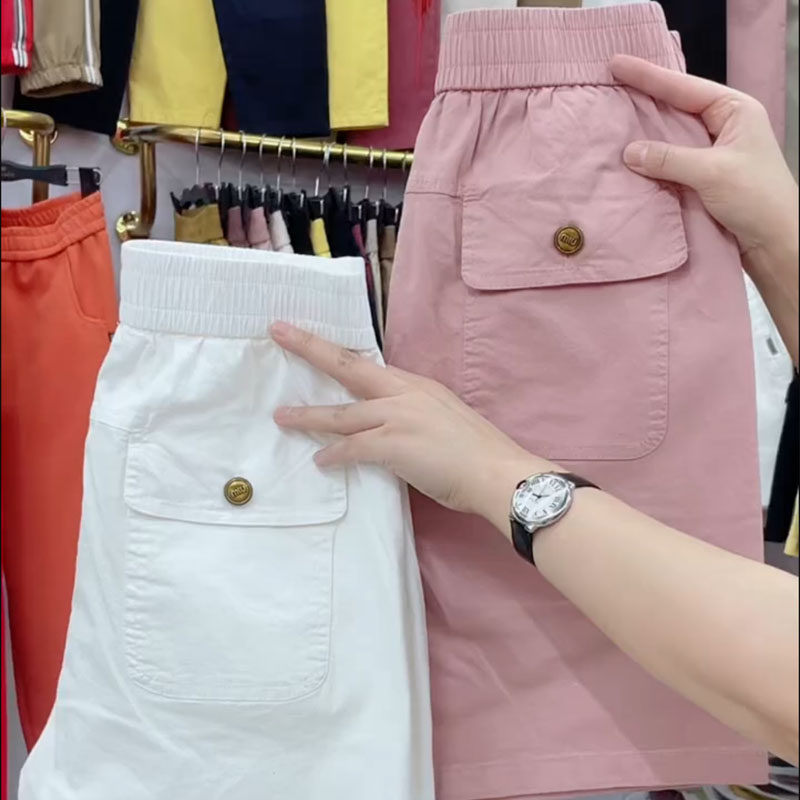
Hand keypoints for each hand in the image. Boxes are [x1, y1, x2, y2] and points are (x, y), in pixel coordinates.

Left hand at [271, 322, 549, 532]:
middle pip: (348, 367)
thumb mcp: (443, 419)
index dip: (338, 351)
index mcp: (417, 385)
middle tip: (279, 332)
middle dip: (310, 348)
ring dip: (308, 416)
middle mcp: (404, 393)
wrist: (497, 471)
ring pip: (342, 414)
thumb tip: (389, 428)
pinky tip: (320, 460)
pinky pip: (352, 448)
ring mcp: (398, 417)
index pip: (368, 364)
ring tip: (282, 417)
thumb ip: (413, 416)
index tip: (313, 337)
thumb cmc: (477, 452)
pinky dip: (334, 455)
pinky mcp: (394, 445)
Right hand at [610, 55, 797, 258]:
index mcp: (735, 111)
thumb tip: (629, 151)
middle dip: (644, 98)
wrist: (774, 243)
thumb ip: (669, 158)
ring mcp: (712, 152)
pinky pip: (669, 162)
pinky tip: (627, 157)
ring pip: (671, 135)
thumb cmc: (757, 199)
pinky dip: (649, 159)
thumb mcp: (712, 172)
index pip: (685, 88)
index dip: (649, 76)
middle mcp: (723, 126)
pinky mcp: (702, 178)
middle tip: (609, 85)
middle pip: (676, 106)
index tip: (617, 65)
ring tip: (612, 117)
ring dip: (644, 132)